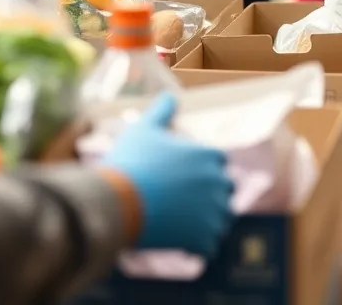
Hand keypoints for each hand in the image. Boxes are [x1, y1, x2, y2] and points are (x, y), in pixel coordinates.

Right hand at [101, 92, 232, 254]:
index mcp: (209, 155)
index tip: (185, 178)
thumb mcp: (143, 129)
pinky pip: (210, 244)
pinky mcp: (204, 239)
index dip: (203, 169)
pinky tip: (181, 244)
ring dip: (208, 222)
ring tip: (184, 225)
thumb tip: (170, 95)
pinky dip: (198, 245)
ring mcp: (213, 212)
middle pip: (225, 190)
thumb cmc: (130, 162)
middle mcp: (218, 183)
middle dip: (210, 196)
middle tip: (184, 203)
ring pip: (221, 219)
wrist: (116, 202)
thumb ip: (161, 111)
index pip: (218, 162)